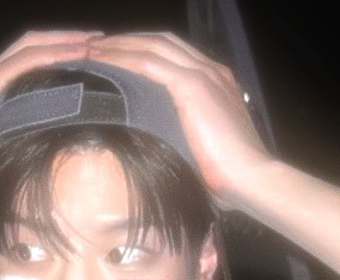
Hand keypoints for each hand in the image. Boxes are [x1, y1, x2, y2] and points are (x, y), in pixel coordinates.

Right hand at [0, 31, 100, 203]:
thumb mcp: (6, 160)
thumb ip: (27, 154)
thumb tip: (58, 173)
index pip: (36, 63)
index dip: (65, 57)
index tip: (96, 61)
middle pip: (38, 46)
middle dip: (71, 42)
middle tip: (104, 44)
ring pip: (34, 47)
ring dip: (66, 42)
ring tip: (97, 44)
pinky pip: (25, 61)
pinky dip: (52, 54)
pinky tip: (76, 55)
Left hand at [88, 33, 269, 208]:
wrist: (249, 178)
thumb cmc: (229, 177)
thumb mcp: (203, 151)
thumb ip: (185, 139)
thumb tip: (157, 151)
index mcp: (216, 84)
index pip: (173, 55)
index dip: (142, 52)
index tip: (115, 60)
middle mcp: (211, 71)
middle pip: (161, 42)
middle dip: (127, 41)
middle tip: (96, 48)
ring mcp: (203, 75)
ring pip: (152, 46)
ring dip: (118, 45)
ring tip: (90, 50)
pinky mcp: (192, 85)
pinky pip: (148, 63)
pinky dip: (122, 58)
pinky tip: (101, 60)